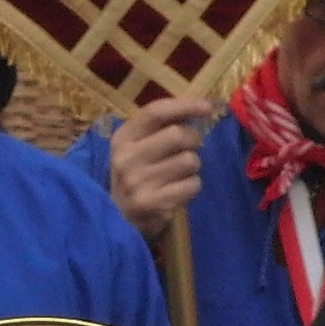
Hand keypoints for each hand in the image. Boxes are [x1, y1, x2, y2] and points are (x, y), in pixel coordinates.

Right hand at [107, 95, 216, 229]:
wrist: (117, 219)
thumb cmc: (135, 176)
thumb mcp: (136, 148)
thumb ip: (160, 128)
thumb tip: (198, 108)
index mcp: (123, 138)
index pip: (155, 112)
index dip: (185, 106)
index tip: (208, 106)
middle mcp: (127, 157)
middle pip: (177, 134)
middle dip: (194, 140)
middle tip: (191, 148)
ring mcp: (138, 181)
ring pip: (189, 161)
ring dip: (193, 167)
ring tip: (180, 174)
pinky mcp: (152, 203)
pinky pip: (191, 185)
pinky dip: (192, 186)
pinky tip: (179, 191)